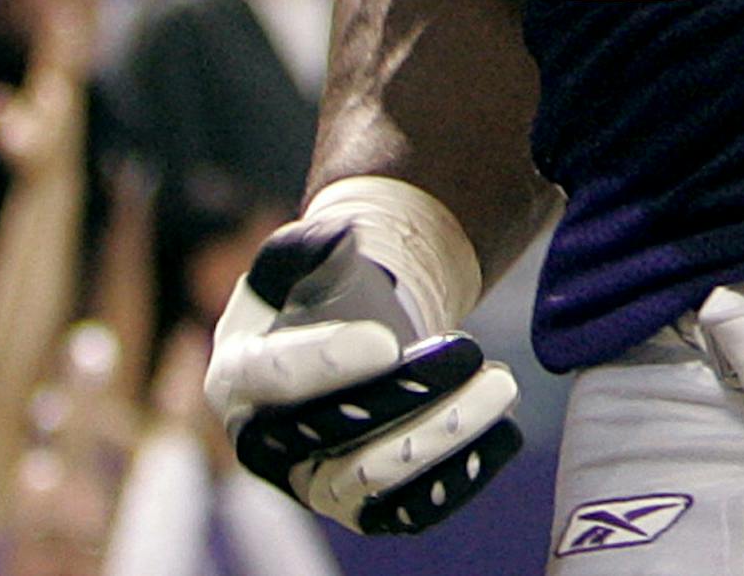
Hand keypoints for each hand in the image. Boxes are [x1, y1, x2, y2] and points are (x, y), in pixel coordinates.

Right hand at [206, 215, 520, 535]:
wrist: (346, 329)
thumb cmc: (316, 290)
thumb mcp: (302, 257)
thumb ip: (312, 244)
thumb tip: (341, 234)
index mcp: (239, 376)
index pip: (273, 378)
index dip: (326, 363)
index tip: (386, 341)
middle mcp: (268, 442)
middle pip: (330, 432)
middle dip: (404, 393)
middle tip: (467, 348)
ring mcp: (314, 481)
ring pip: (372, 478)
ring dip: (440, 437)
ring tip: (499, 384)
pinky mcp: (362, 504)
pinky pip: (407, 508)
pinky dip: (458, 478)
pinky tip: (504, 433)